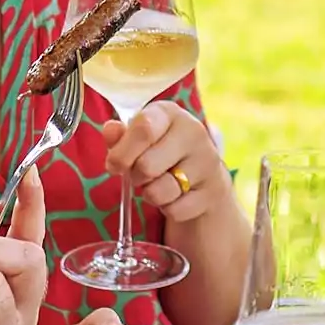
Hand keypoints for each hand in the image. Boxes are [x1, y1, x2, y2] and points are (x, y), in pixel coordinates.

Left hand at [97, 104, 228, 234]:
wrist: (203, 174)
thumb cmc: (161, 151)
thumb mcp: (140, 139)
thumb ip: (121, 135)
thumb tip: (111, 129)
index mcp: (170, 114)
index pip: (144, 129)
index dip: (122, 152)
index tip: (114, 165)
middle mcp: (194, 133)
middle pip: (147, 166)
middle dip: (136, 177)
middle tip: (141, 174)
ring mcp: (207, 162)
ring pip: (159, 191)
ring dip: (151, 194)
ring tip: (159, 184)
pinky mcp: (213, 192)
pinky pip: (175, 210)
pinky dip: (169, 209)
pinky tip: (176, 196)